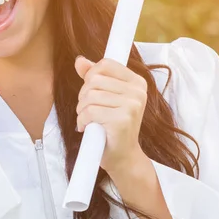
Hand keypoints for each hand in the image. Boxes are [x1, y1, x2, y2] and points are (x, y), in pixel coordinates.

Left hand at [74, 56, 147, 174]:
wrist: (123, 157)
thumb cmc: (113, 126)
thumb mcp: (105, 97)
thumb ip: (94, 77)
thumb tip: (80, 61)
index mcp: (137, 82)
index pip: (105, 64)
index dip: (91, 75)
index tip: (91, 91)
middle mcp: (138, 91)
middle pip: (94, 79)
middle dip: (84, 96)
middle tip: (88, 110)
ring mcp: (132, 105)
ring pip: (90, 95)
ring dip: (82, 110)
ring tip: (89, 120)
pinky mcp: (122, 119)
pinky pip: (90, 111)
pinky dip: (82, 121)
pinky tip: (88, 128)